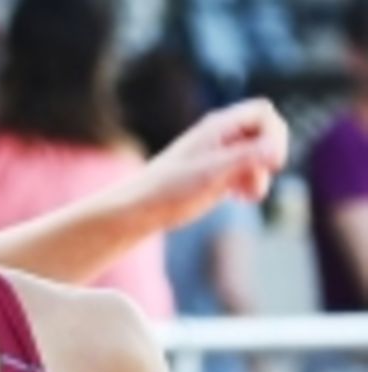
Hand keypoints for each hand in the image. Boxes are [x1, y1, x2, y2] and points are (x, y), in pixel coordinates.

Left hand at [135, 98, 288, 230]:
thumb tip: (277, 151)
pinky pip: (249, 173)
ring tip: (245, 194)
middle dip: (270, 156)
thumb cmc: (171, 186)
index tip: (271, 161)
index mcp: (218, 126)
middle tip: (259, 175)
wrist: (144, 208)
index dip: (275, 133)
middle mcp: (223, 136)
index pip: (263, 113)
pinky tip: (239, 197)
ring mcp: (222, 156)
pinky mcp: (220, 175)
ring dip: (261, 175)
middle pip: (266, 133)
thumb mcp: (212, 171)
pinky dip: (251, 184)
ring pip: (261, 156)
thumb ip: (246, 158)